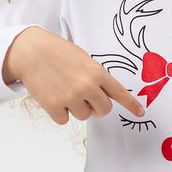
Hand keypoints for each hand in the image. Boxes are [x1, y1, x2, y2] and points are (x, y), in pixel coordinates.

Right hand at [3, 26, 145, 124]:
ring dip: (76, 108)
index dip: (132, 105)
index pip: (119, 93)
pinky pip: (65, 120)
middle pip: (103, 110)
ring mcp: (70, 97)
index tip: (141, 112)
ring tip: (63, 89)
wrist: (30, 51)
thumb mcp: (84, 59)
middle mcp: (87, 86)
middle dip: (96, 107)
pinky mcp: (54, 106)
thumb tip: (104, 96)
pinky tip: (53, 96)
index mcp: (97, 72)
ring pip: (84, 116)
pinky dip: (60, 112)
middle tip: (84, 96)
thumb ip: (96, 77)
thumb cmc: (58, 53)